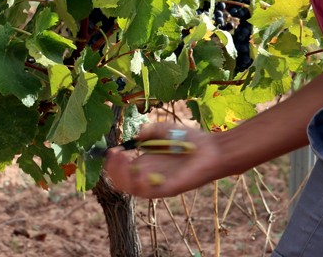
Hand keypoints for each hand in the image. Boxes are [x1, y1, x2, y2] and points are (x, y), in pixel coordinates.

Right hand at [103, 123, 221, 198]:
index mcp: (147, 163)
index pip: (124, 169)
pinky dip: (138, 183)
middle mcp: (150, 176)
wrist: (212, 149)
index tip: (111, 151)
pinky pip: (148, 192)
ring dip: (122, 175)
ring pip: (132, 188)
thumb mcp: (165, 130)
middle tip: (115, 155)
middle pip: (123, 181)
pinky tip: (137, 169)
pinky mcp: (168, 189)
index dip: (114, 163)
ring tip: (122, 159)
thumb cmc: (190, 140)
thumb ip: (149, 130)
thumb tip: (135, 137)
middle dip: (114, 170)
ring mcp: (158, 184)